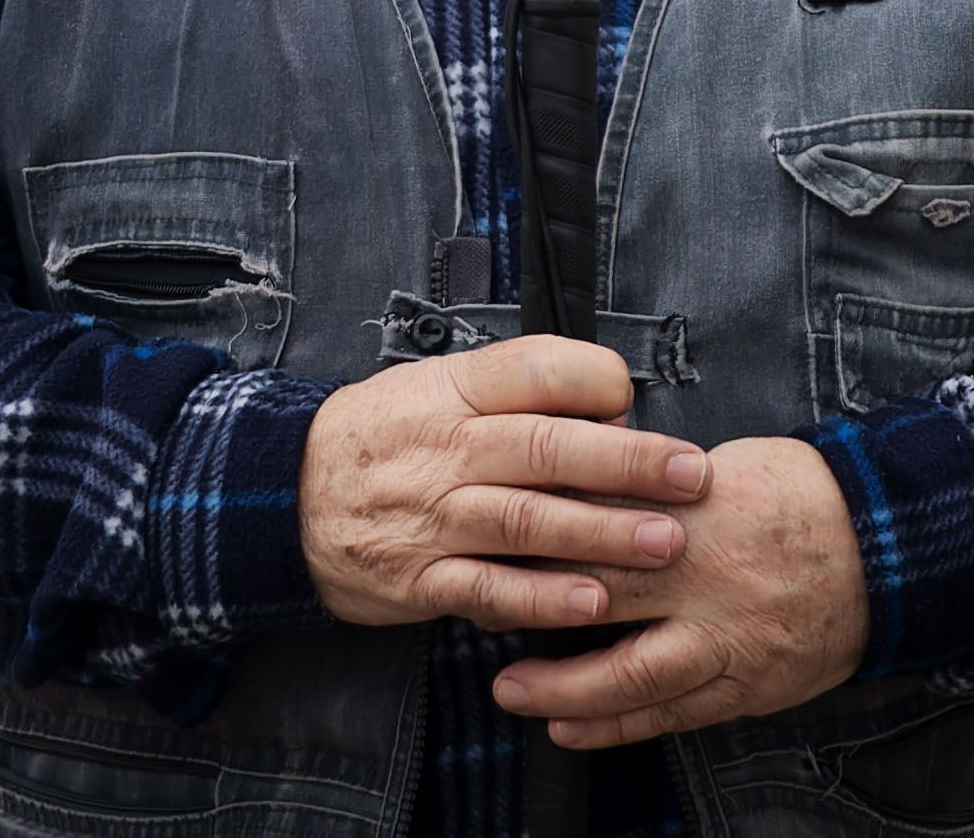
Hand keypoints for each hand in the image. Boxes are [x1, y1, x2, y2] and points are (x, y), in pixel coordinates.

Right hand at [298, 335, 713, 631]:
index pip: (534, 369)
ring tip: (664, 543)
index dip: (593, 380)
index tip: (635, 401)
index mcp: (454, 391)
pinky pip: (489, 589)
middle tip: (692, 475)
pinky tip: (592, 604)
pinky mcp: (420, 578)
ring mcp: (432, 517)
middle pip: (547, 449)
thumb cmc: (383, 438)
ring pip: (527, 522)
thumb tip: (610, 407)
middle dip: (628, 464)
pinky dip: (541, 599)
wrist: (281, 498)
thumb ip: (513, 392)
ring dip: (602, 535)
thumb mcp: (433, 386)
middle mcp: (446, 449)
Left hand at [487, 436, 867, 747]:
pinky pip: (670, 715)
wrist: (886, 547)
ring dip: (562, 690)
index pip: (595, 524)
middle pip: (594, 600)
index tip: (489, 538)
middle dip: (527, 613)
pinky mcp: (745, 683)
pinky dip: (617, 726)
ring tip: (513, 692)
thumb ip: (658, 486)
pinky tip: (574, 728)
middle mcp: (700, 580)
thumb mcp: (724, 466)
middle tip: (475, 614)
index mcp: (691, 513)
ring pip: (627, 676)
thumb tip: (593, 485)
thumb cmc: (804, 496)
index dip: (536, 537)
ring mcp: (724, 640)